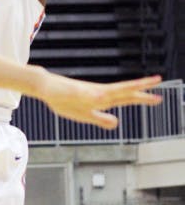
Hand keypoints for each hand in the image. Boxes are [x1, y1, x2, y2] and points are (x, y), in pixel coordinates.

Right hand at [32, 69, 161, 129]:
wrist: (46, 88)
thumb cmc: (64, 100)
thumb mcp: (85, 115)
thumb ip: (100, 119)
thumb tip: (116, 123)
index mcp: (102, 99)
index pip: (126, 97)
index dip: (142, 97)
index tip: (158, 97)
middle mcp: (98, 93)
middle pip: (124, 91)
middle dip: (141, 89)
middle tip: (159, 81)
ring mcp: (88, 91)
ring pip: (111, 90)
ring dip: (127, 88)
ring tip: (142, 85)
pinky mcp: (76, 92)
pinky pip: (88, 95)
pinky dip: (97, 96)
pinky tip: (102, 97)